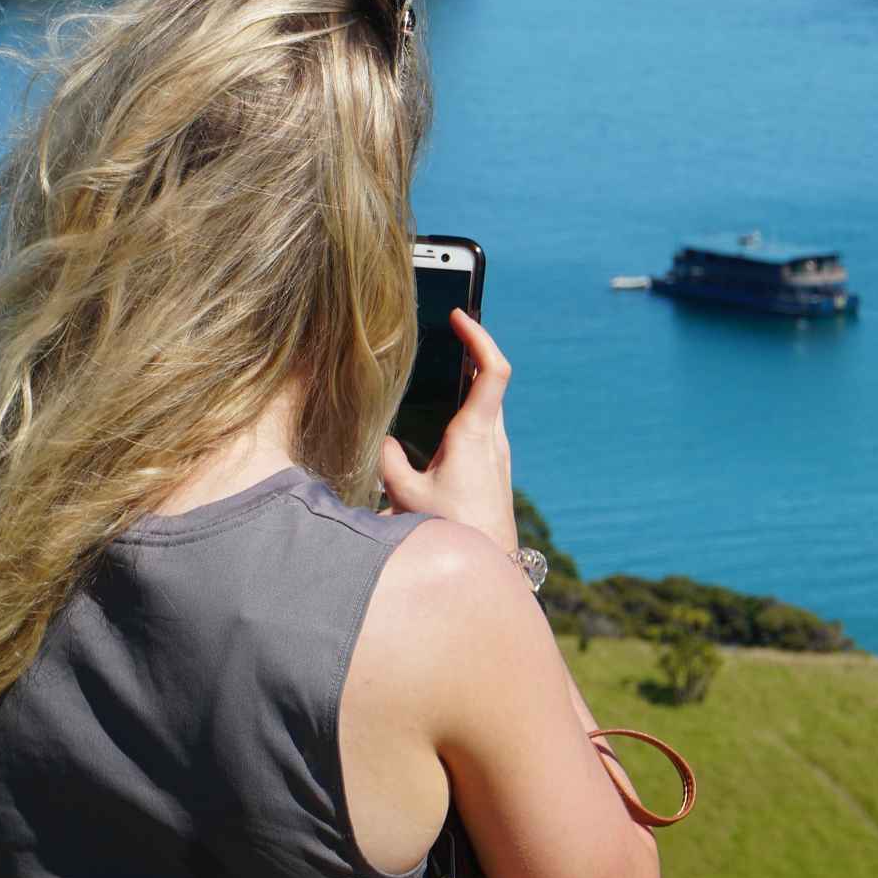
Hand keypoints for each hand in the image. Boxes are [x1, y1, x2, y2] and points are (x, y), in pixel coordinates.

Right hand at [380, 308, 517, 550]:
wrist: (493, 561)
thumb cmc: (455, 530)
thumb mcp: (408, 495)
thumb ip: (389, 463)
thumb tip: (380, 441)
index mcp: (475, 433)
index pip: (493, 371)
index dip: (480, 337)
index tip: (460, 316)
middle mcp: (493, 437)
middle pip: (489, 379)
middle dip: (469, 350)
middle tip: (447, 328)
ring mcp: (498, 451)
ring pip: (487, 402)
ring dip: (468, 379)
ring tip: (442, 361)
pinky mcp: (494, 465)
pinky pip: (484, 423)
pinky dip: (467, 405)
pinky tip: (443, 413)